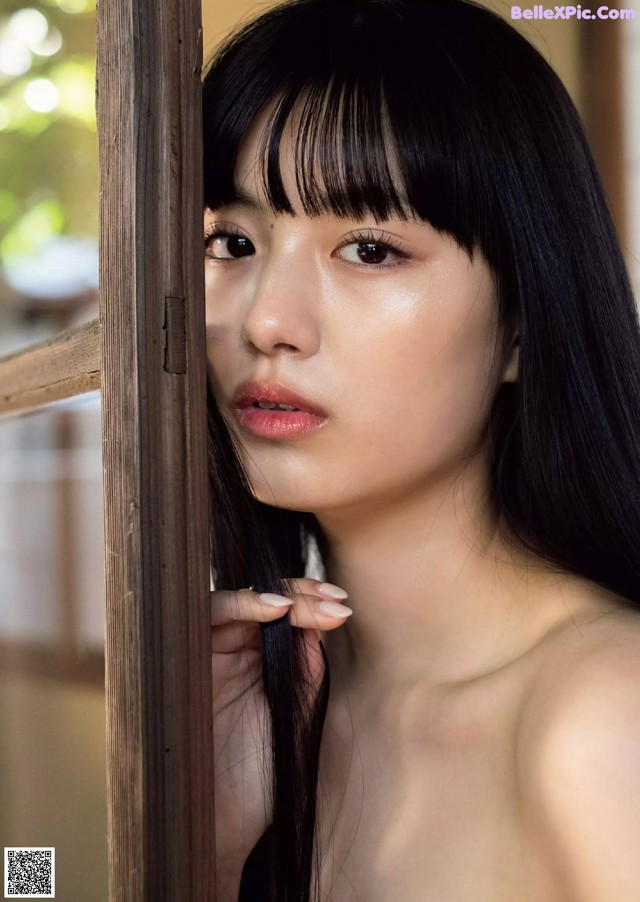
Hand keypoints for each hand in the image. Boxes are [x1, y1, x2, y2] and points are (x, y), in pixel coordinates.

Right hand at [210, 577, 351, 895]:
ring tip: (304, 603)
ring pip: (238, 601)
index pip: (287, 619)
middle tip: (332, 599)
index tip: (343, 607)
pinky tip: (272, 609)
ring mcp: (210, 655)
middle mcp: (236, 654)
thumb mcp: (297, 724)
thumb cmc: (260, 780)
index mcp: (265, 665)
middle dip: (301, 595)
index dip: (314, 607)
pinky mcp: (187, 660)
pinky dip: (240, 605)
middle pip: (265, 602)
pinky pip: (209, 617)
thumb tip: (318, 634)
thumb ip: (307, 681)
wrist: (220, 826)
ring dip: (274, 594)